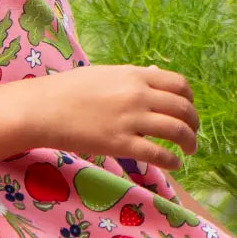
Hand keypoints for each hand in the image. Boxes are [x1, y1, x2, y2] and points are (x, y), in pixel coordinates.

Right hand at [32, 63, 198, 169]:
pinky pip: (158, 153)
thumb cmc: (68, 90)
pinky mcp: (120, 144)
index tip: (188, 110)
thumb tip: (156, 73)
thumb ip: (133, 76)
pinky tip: (175, 164)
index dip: (190, 99)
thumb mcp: (105, 73)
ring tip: (189, 151)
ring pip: (177, 131)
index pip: (179, 85)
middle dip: (194, 123)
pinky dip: (172, 160)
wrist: (42, 109)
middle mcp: (138, 95)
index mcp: (134, 76)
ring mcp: (130, 120)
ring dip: (190, 143)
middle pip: (183, 109)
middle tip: (192, 134)